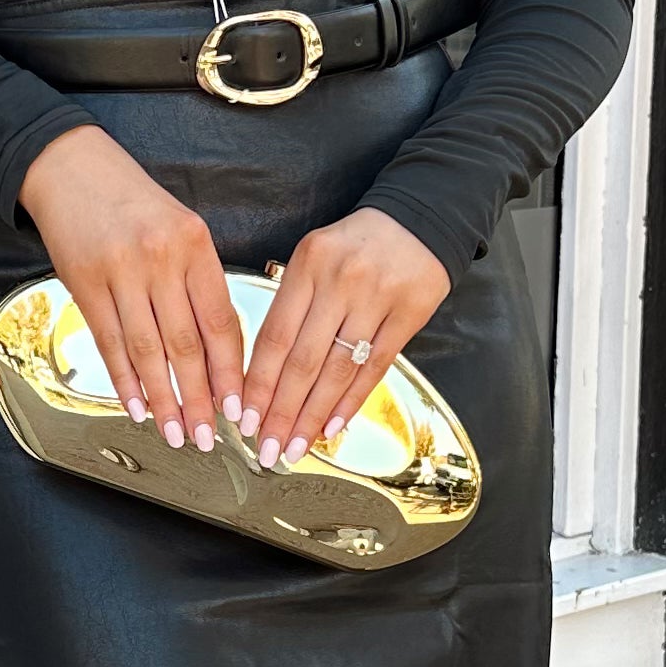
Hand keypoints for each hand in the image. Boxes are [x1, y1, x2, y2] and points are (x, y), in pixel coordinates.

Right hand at [17, 126, 245, 445]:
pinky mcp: (85, 284)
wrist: (71, 168)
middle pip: (186, 345)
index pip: (220, 322)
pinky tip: (136, 405)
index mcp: (195, 245)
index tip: (237, 408)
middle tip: (207, 437)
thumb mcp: (181, 228)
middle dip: (199, 399)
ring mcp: (121, 273)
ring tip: (173, 433)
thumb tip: (217, 352)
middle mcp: (160, 260)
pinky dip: (124, 380)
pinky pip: (110, 342)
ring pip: (147, 352)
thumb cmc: (133, 201)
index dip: (230, 372)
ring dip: (162, 400)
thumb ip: (199, 282)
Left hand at [240, 210, 449, 468]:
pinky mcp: (408, 315)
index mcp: (308, 265)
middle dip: (281, 411)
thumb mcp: (314, 257)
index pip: (274, 337)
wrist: (420, 219)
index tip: (245, 418)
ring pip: (337, 370)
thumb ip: (291, 305)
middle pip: (303, 360)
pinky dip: (351, 401)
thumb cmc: (357, 244)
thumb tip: (265, 372)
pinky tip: (332, 427)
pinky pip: (374, 367)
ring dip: (313, 415)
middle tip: (267, 447)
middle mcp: (340, 282)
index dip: (258, 383)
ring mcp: (376, 299)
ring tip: (296, 446)